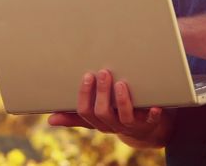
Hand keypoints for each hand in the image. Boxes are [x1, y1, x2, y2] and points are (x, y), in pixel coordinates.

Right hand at [47, 69, 172, 147]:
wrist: (146, 132)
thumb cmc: (117, 117)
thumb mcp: (96, 117)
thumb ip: (75, 116)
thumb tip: (50, 120)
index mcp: (98, 122)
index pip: (85, 112)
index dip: (85, 95)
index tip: (88, 75)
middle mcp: (113, 126)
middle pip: (102, 113)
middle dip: (102, 93)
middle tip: (104, 72)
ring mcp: (131, 126)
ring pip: (124, 117)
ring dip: (122, 101)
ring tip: (121, 83)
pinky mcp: (149, 124)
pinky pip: (151, 121)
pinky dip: (153, 114)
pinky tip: (155, 105)